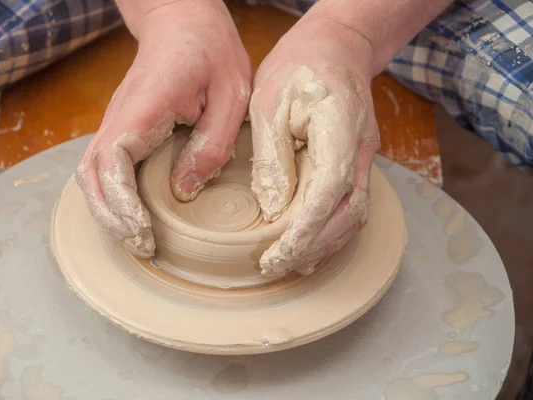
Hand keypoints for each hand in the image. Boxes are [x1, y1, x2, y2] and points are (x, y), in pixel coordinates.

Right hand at [75, 0, 250, 256]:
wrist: (182, 23)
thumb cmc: (210, 52)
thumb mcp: (230, 95)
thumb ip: (210, 144)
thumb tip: (184, 191)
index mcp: (144, 106)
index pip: (112, 160)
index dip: (121, 202)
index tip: (142, 229)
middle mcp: (118, 117)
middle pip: (90, 176)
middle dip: (112, 218)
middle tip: (142, 247)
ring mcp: (115, 123)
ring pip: (90, 175)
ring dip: (108, 212)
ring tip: (137, 240)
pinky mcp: (121, 130)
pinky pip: (102, 169)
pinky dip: (111, 199)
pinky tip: (132, 217)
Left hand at [249, 15, 379, 275]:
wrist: (337, 45)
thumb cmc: (300, 64)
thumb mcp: (269, 101)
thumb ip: (272, 156)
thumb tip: (271, 207)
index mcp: (342, 131)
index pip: (328, 194)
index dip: (304, 232)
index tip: (276, 256)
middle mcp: (363, 151)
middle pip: (347, 215)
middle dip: (312, 248)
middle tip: (274, 266)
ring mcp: (366, 158)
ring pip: (355, 216)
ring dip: (324, 246)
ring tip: (290, 264)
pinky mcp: (358, 163)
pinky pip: (351, 206)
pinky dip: (331, 232)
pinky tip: (309, 245)